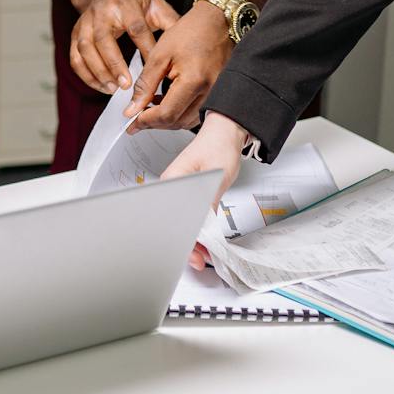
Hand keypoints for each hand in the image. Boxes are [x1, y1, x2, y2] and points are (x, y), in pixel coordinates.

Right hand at [70, 0, 179, 93]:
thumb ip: (171, 23)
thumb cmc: (134, 3)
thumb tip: (189, 45)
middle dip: (114, 64)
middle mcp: (101, 11)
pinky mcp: (75, 34)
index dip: (145, 50)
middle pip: (104, 39)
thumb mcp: (156, 5)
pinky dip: (86, 75)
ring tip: (113, 89)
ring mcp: (85, 23)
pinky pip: (75, 57)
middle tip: (127, 86)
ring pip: (86, 49)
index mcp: (125, 3)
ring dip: (99, 72)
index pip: (136, 28)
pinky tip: (101, 86)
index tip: (155, 71)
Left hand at [124, 3, 233, 130]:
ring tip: (150, 109)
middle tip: (136, 118)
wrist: (218, 21)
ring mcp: (217, 94)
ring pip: (188, 122)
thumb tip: (133, 108)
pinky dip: (180, 113)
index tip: (132, 121)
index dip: (146, 121)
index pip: (167, 114)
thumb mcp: (160, 54)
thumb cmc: (192, 31)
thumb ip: (146, 84)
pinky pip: (197, 113)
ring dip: (167, 120)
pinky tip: (167, 103)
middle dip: (154, 123)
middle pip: (177, 122)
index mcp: (194, 81)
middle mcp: (209, 92)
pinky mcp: (218, 94)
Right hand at [161, 113, 248, 267]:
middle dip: (185, 244)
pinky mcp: (189, 195)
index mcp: (170, 181)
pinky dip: (197, 231)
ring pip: (181, 222)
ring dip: (192, 240)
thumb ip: (206, 203)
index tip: (189, 252)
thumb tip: (202, 228)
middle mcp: (170, 188)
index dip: (178, 237)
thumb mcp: (215, 177)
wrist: (226, 133)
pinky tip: (205, 241)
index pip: (167, 217)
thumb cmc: (218, 147)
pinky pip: (190, 217)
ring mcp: (179, 192)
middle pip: (171, 223)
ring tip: (204, 255)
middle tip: (199, 259)